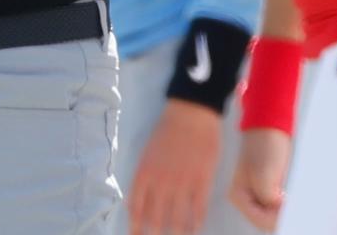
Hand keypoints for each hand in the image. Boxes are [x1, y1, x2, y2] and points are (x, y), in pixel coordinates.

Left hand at [129, 99, 223, 234]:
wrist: (191, 114)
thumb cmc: (167, 130)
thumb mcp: (147, 153)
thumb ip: (144, 177)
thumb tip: (138, 199)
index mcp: (144, 173)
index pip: (136, 207)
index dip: (135, 226)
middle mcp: (160, 182)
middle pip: (155, 218)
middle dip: (153, 234)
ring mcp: (182, 183)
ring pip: (177, 218)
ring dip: (175, 233)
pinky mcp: (201, 182)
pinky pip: (198, 210)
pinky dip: (195, 223)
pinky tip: (195, 231)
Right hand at [227, 128, 290, 231]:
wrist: (270, 127)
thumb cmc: (264, 145)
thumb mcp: (265, 175)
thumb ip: (268, 199)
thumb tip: (278, 214)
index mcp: (239, 196)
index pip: (260, 220)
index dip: (277, 219)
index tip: (291, 211)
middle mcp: (246, 198)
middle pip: (267, 221)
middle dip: (282, 217)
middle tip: (294, 207)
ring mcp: (257, 194)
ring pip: (274, 215)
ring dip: (286, 212)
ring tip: (295, 202)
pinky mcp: (269, 189)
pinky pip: (279, 206)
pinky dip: (288, 206)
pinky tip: (293, 199)